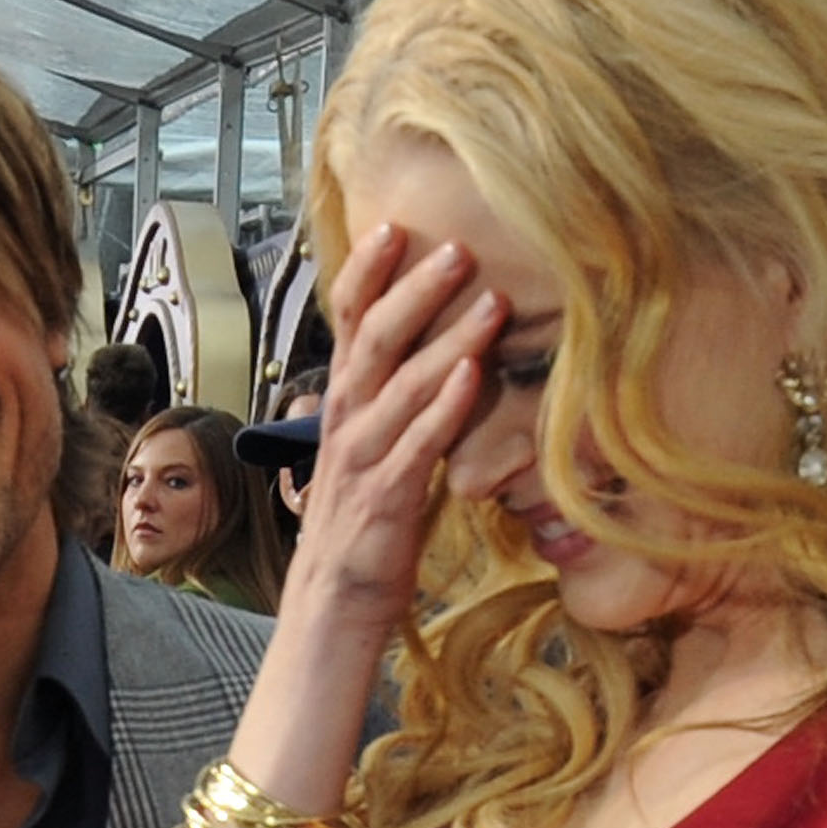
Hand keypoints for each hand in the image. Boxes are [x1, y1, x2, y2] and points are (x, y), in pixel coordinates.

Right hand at [278, 221, 504, 653]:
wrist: (335, 602)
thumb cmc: (362, 524)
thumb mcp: (369, 451)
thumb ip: (387, 403)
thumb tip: (412, 360)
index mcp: (343, 404)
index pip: (349, 322)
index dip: (367, 272)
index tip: (395, 225)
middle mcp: (346, 422)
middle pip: (376, 339)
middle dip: (417, 290)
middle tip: (459, 247)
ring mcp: (362, 460)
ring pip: (402, 386)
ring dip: (448, 340)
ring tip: (491, 301)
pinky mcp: (385, 500)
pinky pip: (416, 446)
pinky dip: (444, 409)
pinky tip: (472, 375)